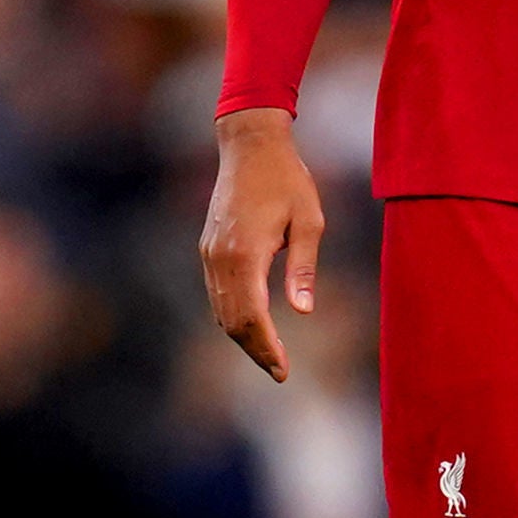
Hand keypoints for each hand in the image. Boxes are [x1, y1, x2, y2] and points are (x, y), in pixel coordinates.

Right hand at [201, 108, 326, 381]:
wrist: (250, 145)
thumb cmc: (287, 179)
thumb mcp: (309, 221)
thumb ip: (304, 268)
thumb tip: (303, 311)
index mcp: (246, 253)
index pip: (252, 316)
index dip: (266, 348)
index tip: (283, 372)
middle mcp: (220, 257)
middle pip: (232, 321)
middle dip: (254, 350)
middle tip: (280, 372)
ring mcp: (209, 252)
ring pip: (220, 310)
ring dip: (242, 336)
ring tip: (269, 356)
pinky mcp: (208, 247)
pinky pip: (216, 293)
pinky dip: (232, 316)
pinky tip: (253, 325)